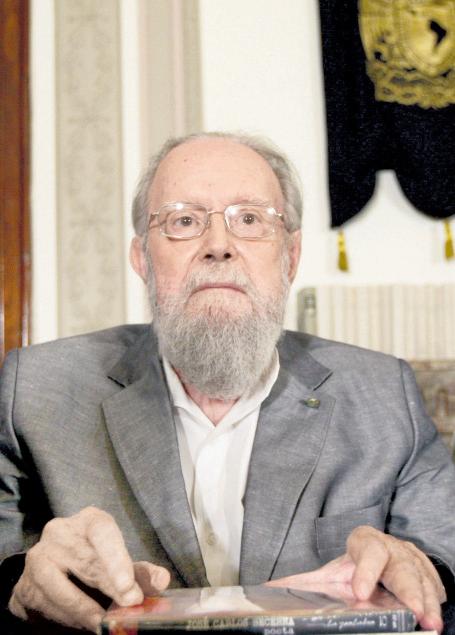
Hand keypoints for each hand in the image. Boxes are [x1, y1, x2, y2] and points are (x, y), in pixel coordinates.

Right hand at [8, 506, 169, 631]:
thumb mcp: (121, 564)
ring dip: (83, 609)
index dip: (116, 558)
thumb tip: (162, 581)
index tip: (129, 588)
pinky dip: (66, 617)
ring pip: (59, 586)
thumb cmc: (95, 562)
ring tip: (104, 623)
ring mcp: (39, 556)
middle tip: (128, 608)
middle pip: (85, 560)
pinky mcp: (25, 582)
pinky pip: (44, 603)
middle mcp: (60, 532)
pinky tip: (84, 623)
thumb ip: (141, 573)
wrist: (55, 571)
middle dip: (108, 589)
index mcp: (89, 521)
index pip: (102, 531)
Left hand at [267, 526, 445, 632]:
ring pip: (424, 579)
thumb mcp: (330, 573)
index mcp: (365, 544)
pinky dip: (436, 601)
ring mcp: (414, 561)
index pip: (368, 550)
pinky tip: (436, 616)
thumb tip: (264, 590)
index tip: (360, 592)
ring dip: (428, 602)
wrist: (383, 555)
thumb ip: (303, 583)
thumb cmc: (354, 568)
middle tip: (415, 614)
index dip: (366, 570)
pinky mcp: (429, 574)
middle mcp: (393, 549)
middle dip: (410, 591)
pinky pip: (436, 587)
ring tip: (431, 624)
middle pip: (403, 567)